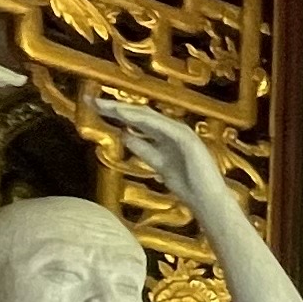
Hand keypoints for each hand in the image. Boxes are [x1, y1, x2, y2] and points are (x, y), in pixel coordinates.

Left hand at [93, 92, 225, 207]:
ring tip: (104, 105)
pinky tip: (124, 116)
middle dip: (116, 107)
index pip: (138, 120)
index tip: (96, 109)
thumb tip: (125, 135)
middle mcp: (174, 130)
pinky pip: (159, 125)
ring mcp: (181, 132)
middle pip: (140, 114)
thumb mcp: (158, 164)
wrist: (209, 200)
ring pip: (148, 115)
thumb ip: (143, 149)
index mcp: (167, 136)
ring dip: (125, 109)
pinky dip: (141, 119)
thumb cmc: (188, 187)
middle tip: (93, 101)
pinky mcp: (185, 138)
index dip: (117, 114)